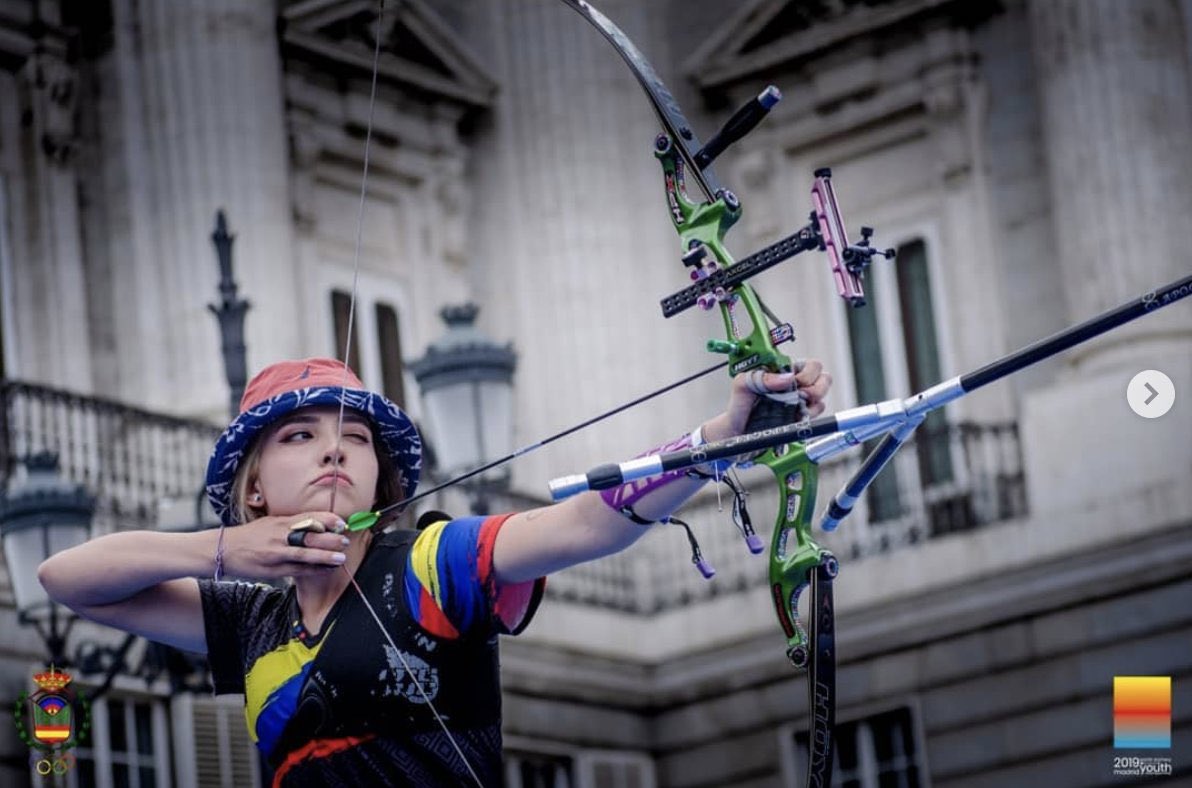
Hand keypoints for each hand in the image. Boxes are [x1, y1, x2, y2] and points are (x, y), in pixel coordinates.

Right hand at [221, 512, 348, 578]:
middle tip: (345, 540)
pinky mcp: (273, 570)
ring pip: (304, 554)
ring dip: (324, 557)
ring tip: (341, 558)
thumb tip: (318, 523)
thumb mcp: (271, 523)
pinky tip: (326, 570)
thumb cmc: (251, 536)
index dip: (327, 520)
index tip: (341, 522)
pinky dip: (313, 570)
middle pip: (309, 535)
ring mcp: (276, 553)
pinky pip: (297, 571)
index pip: (308, 517)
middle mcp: (279, 536)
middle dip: (330, 538)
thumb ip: (292, 523)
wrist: (223, 549)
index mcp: (280, 522)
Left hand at [708, 359, 832, 440]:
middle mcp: (795, 385)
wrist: (736, 431)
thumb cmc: (739, 405)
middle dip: (817, 387)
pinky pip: (816, 414)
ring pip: (822, 397)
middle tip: (801, 395)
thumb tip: (787, 377)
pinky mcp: (801, 418)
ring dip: (813, 403)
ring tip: (796, 408)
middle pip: (824, 378)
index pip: (810, 364)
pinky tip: (795, 417)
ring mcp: (800, 402)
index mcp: (783, 371)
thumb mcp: (743, 384)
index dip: (807, 373)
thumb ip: (762, 377)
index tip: (794, 382)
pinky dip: (809, 416)